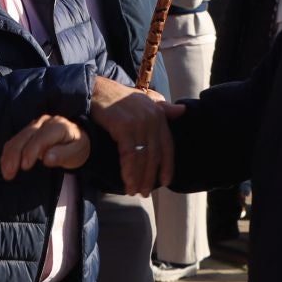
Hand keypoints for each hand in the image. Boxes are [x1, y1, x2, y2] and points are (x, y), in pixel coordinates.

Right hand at [0, 115, 90, 178]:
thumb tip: (46, 159)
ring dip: (9, 155)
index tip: (25, 166)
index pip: (42, 136)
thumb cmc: (77, 147)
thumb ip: (63, 154)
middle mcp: (45, 122)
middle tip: (10, 173)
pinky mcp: (28, 131)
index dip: (31, 150)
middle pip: (26, 135)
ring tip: (6, 173)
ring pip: (18, 137)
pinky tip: (5, 166)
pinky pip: (15, 140)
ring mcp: (35, 125)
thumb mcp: (76, 152)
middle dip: (16, 154)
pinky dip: (8, 152)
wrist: (76, 138)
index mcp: (59, 126)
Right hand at [91, 76, 184, 195]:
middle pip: (155, 155)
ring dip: (139, 178)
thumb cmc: (119, 98)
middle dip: (150, 177)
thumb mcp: (144, 101)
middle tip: (144, 193)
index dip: (167, 166)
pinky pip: (129, 154)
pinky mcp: (123, 127)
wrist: (98, 89)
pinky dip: (129, 170)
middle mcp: (152, 119)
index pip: (167, 146)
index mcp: (159, 115)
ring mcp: (138, 123)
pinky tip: (127, 181)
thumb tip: (182, 110)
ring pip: (142, 157)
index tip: (164, 182)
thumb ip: (163, 108)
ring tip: (134, 192)